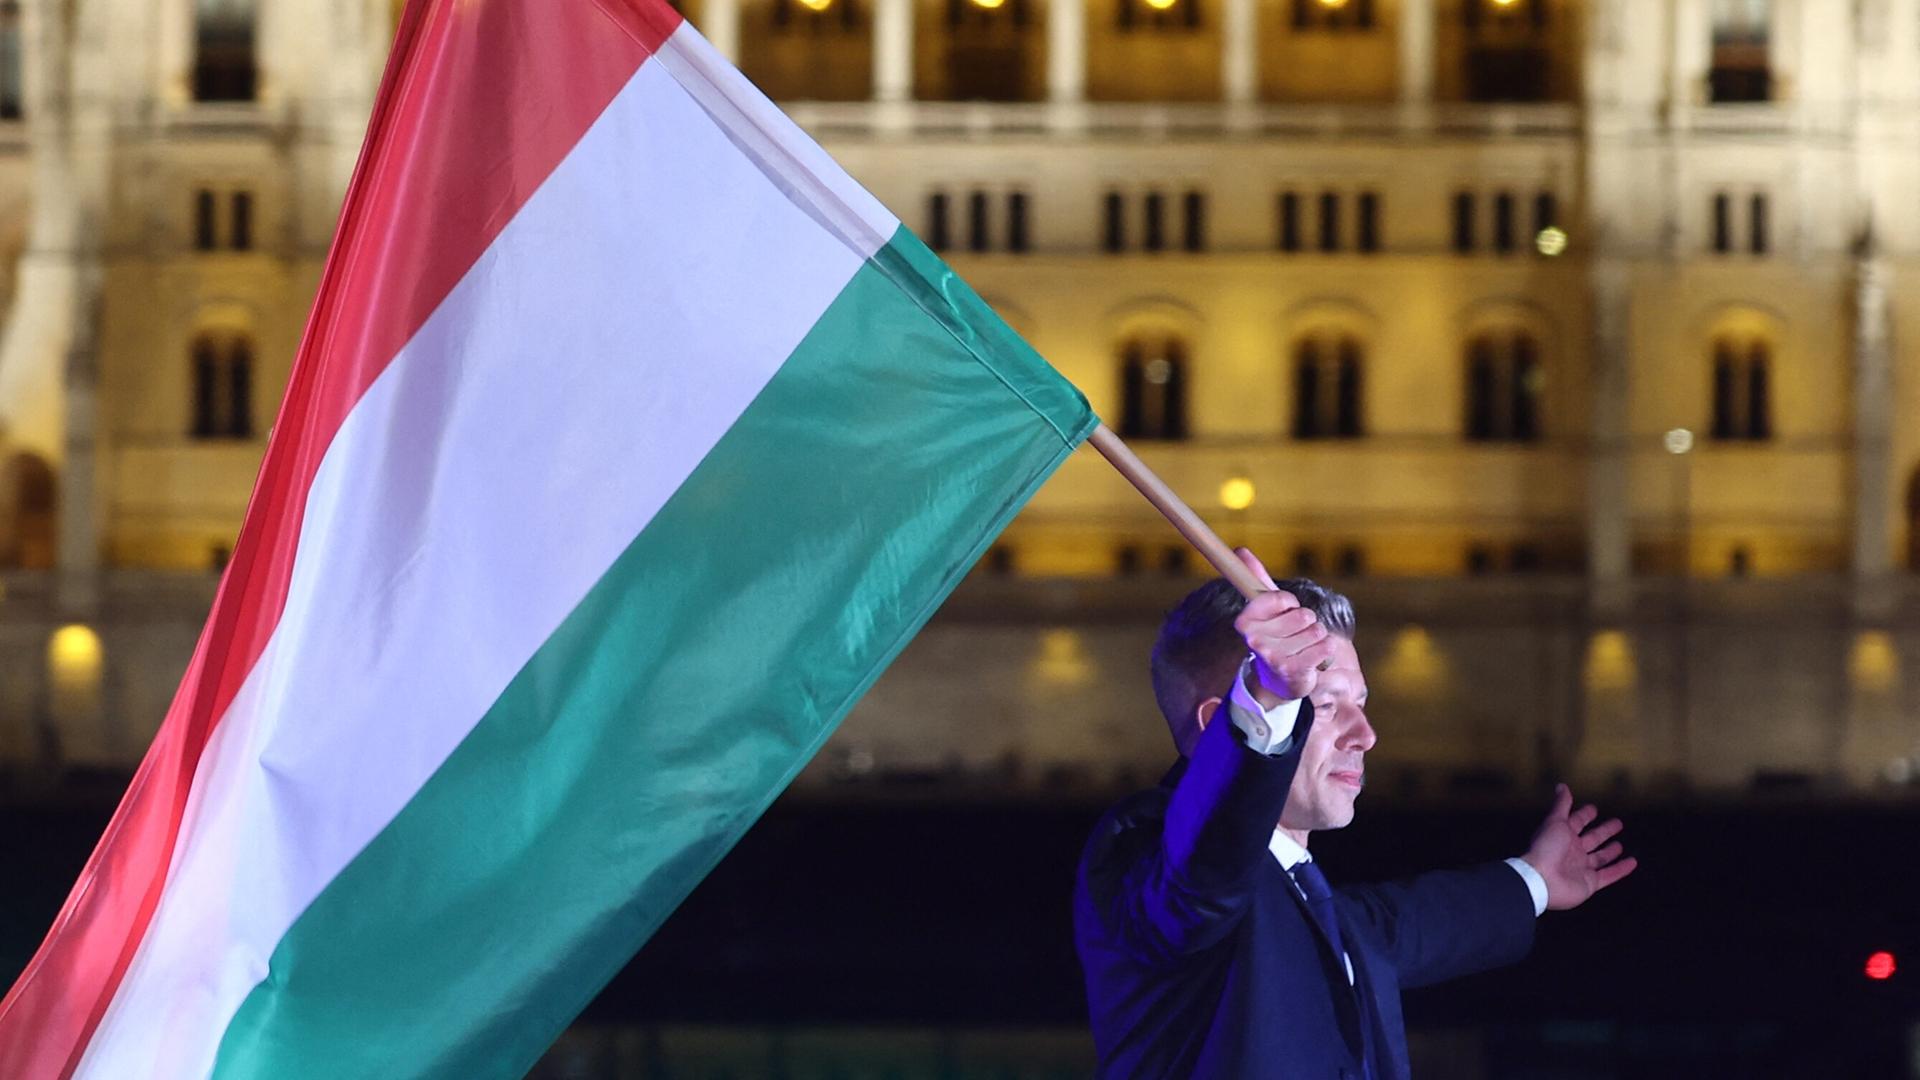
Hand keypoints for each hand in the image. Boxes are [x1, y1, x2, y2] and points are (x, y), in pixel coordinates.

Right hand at [1230, 548, 1333, 702]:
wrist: (1278, 683)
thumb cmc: (1276, 638)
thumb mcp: (1267, 610)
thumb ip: (1256, 579)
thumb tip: (1240, 549)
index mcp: (1245, 622)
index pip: (1280, 598)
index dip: (1289, 604)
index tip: (1285, 612)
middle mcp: (1256, 640)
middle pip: (1303, 614)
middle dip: (1306, 623)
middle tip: (1294, 637)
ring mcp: (1275, 657)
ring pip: (1316, 630)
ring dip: (1316, 638)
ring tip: (1303, 649)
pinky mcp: (1295, 671)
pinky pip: (1326, 646)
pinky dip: (1325, 650)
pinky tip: (1313, 660)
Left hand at [1523, 784, 1637, 911]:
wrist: (1542, 879)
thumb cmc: (1546, 848)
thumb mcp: (1555, 821)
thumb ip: (1561, 804)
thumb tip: (1562, 785)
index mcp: (1563, 835)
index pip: (1576, 822)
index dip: (1584, 815)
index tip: (1594, 808)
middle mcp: (1572, 851)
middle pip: (1592, 839)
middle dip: (1603, 831)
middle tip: (1617, 823)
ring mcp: (1581, 868)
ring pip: (1600, 857)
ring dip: (1610, 851)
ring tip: (1620, 845)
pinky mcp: (1590, 883)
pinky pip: (1609, 875)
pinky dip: (1621, 869)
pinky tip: (1632, 862)